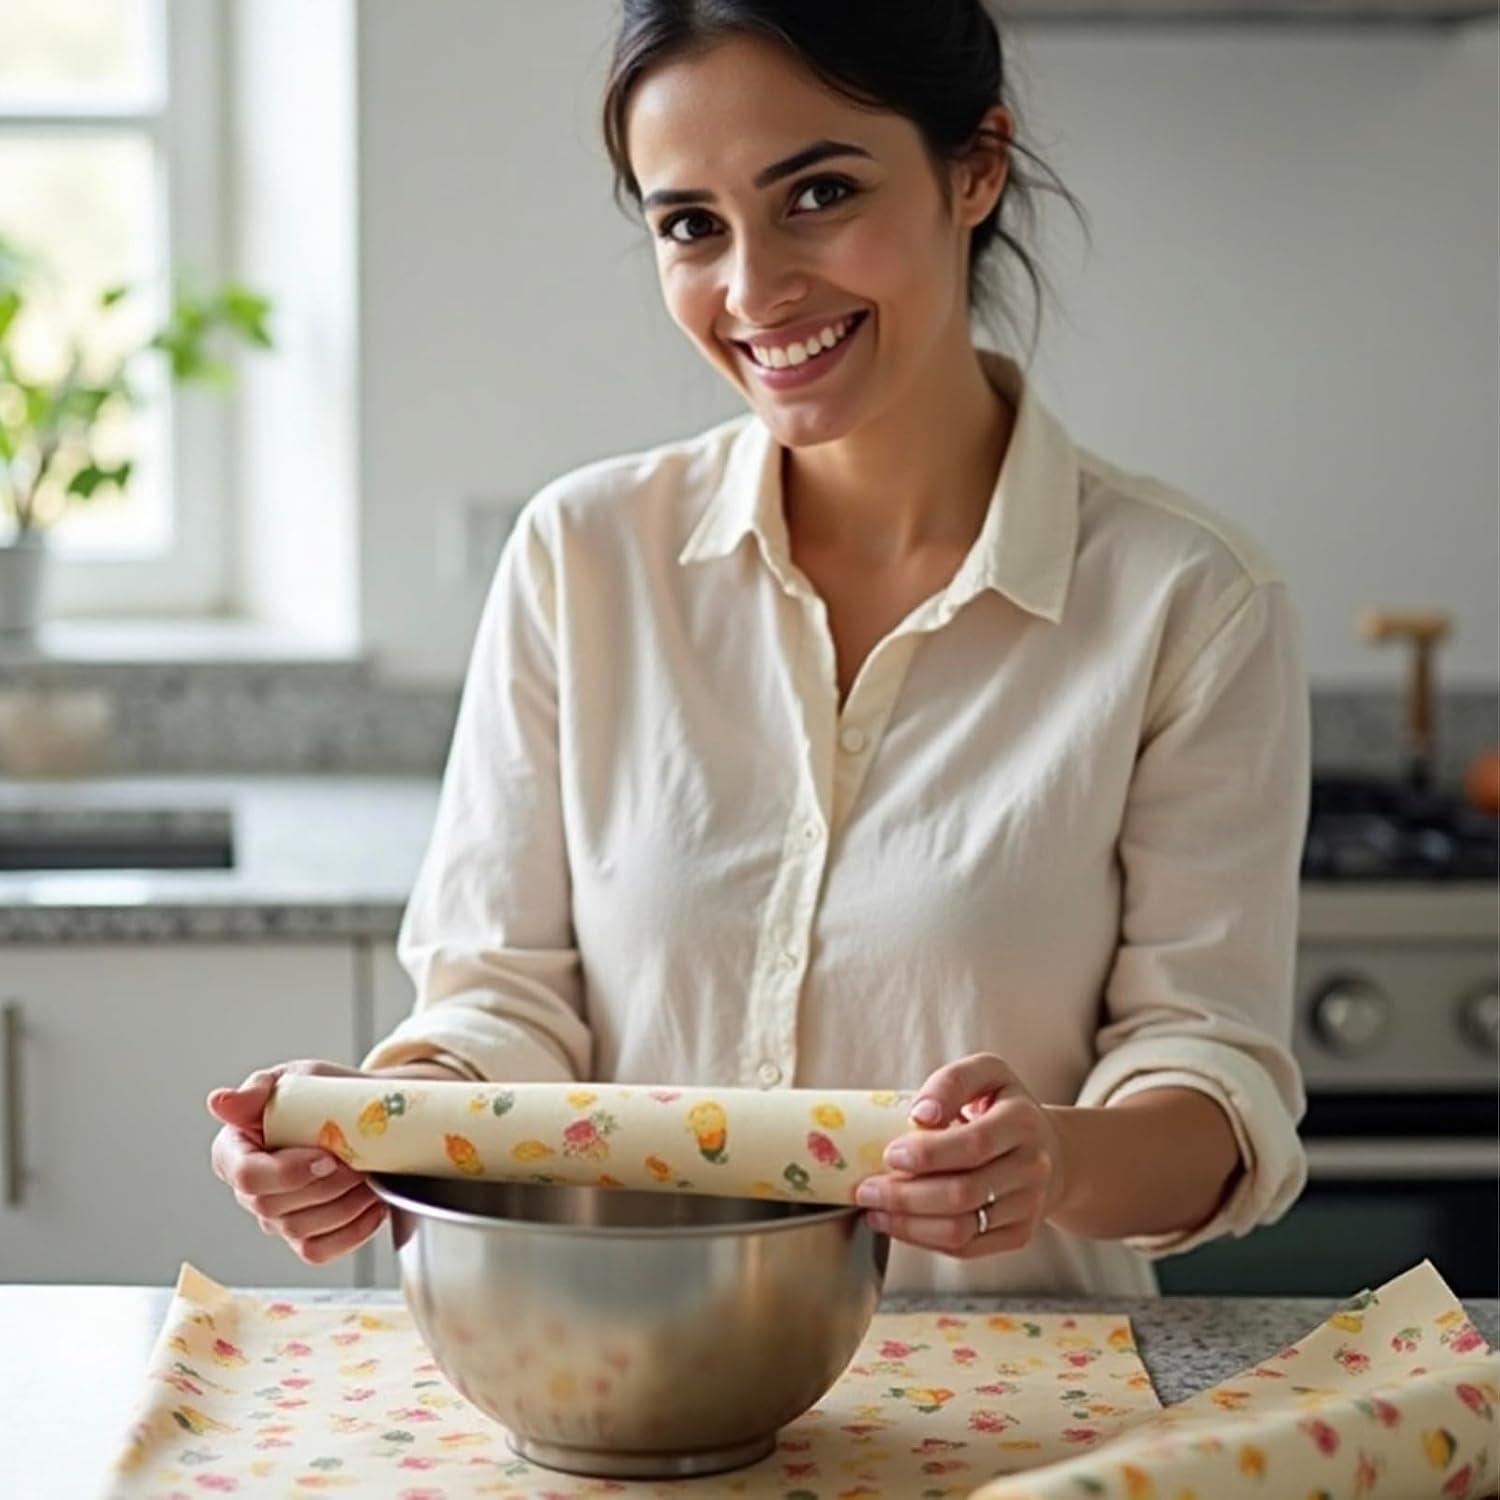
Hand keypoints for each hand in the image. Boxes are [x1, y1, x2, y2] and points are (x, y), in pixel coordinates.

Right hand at [207, 1059, 385, 1265]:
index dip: (287, 1172)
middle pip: (274, 1206)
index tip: (327, 1157)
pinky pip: (318, 1250)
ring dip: (344, 1206)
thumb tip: (220, 1103)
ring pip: (299, 1230)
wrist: (366, 1114)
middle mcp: (250, 1190)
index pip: (246, 1174)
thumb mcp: (296, 1077)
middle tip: (358, 1164)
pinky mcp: (303, 1236)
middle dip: (326, 1186)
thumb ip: (258, 1090)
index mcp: (235, 1150)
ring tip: (369, 1180)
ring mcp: (275, 1218)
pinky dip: (352, 1232)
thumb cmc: (325, 1094)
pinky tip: (373, 1206)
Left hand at [853, 1052, 1067, 1259]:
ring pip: (961, 1229)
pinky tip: (897, 1225)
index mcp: (1022, 1122)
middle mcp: (1032, 1168)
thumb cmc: (1002, 1107)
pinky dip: (924, 1241)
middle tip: (866, 1189)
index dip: (926, 1154)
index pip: (972, 1145)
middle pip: (962, 1193)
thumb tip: (921, 1114)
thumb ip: (952, 1082)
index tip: (889, 1154)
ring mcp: (1029, 1206)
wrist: (1050, 1150)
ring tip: (873, 1210)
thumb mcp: (985, 1074)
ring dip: (908, 1224)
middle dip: (905, 1196)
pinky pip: (966, 1248)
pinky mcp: (1019, 1235)